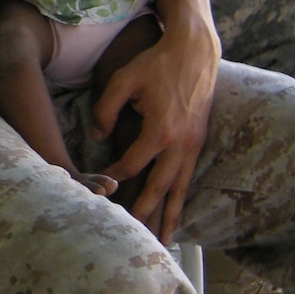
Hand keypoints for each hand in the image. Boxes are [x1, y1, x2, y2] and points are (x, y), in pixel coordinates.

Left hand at [92, 15, 218, 242]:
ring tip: (165, 241)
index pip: (132, 165)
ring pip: (180, 190)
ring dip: (171, 216)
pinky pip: (189, 178)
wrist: (195, 51)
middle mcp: (180, 144)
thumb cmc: (156, 64)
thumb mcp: (123, 80)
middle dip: (146, 214)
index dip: (114, 176)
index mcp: (160, 130)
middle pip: (160, 188)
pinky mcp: (198, 142)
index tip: (101, 186)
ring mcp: (193, 145)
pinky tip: (176, 214)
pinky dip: (182, 199)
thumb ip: (106, 110)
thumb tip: (96, 137)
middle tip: (134, 238)